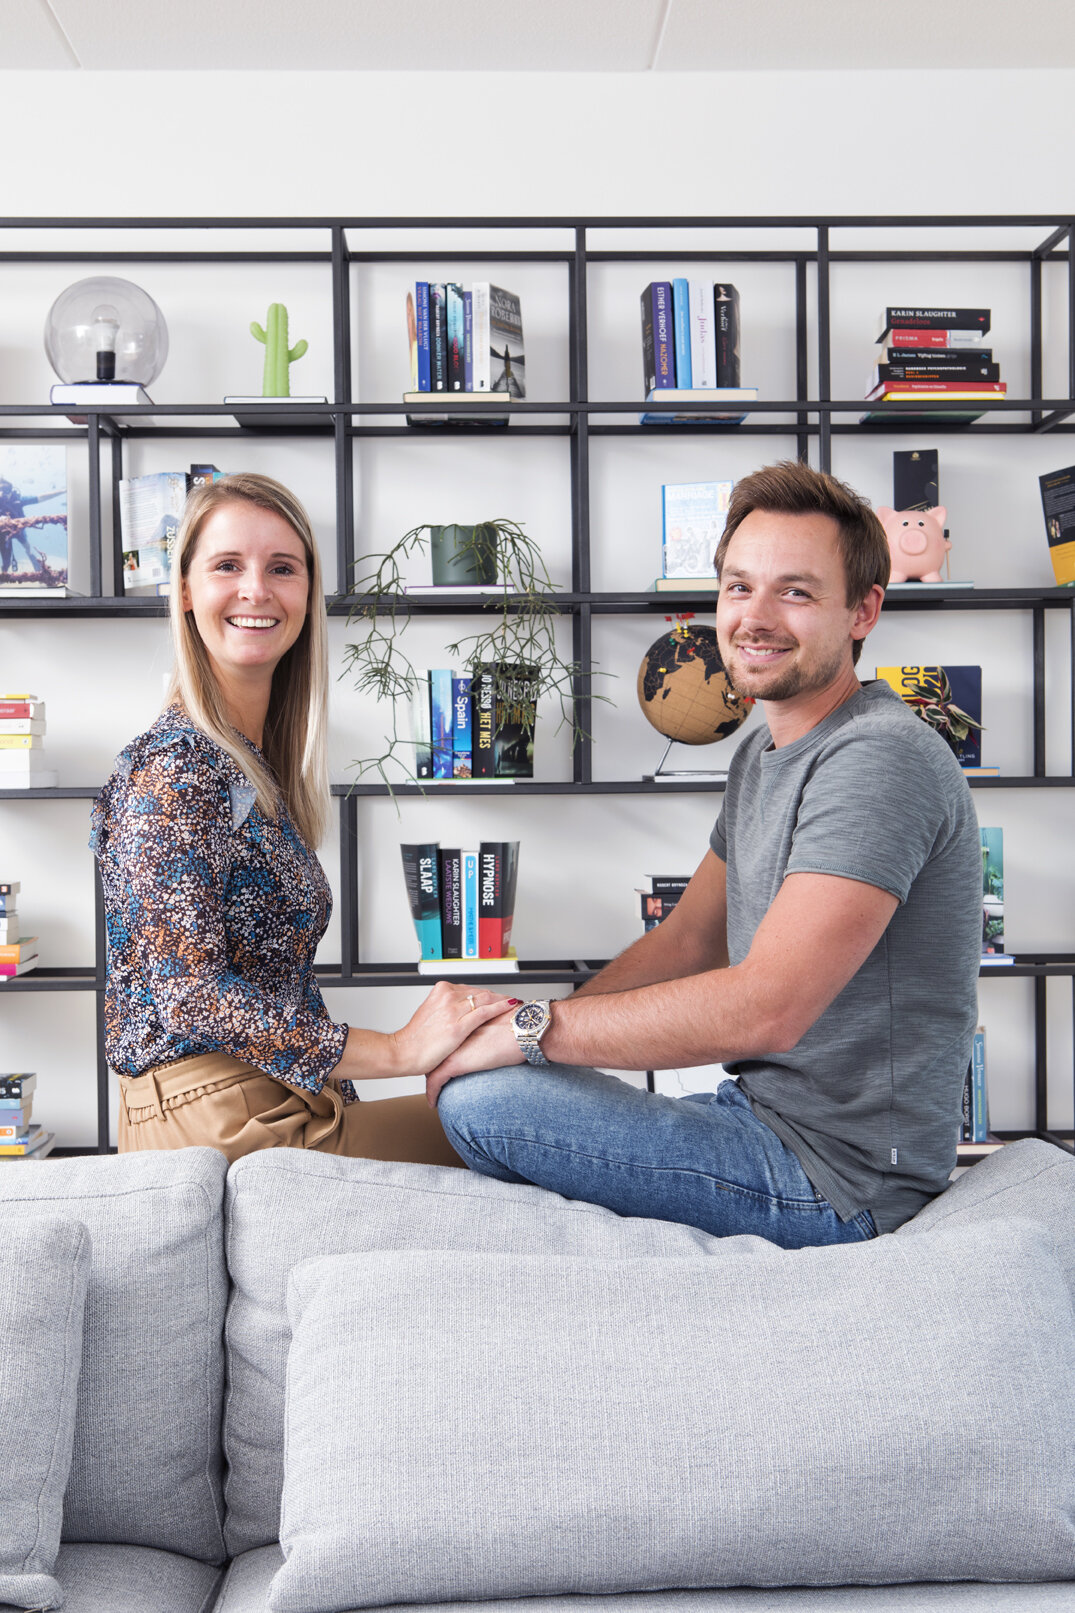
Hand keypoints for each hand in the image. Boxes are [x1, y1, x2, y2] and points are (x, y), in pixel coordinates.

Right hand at [389, 982, 517, 1080]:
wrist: (404, 1052)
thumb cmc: (416, 1039)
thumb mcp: (431, 1014)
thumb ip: (446, 1008)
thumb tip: (461, 1008)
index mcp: (440, 990)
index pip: (471, 988)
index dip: (487, 994)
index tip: (498, 997)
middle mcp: (447, 996)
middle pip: (481, 992)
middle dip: (497, 996)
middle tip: (511, 1000)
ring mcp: (454, 1009)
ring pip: (486, 999)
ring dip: (502, 1000)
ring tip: (514, 1004)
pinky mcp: (459, 1025)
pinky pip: (485, 1011)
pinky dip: (500, 1007)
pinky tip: (510, 1006)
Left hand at [425, 1016, 522, 1106]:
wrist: (524, 1030)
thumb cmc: (519, 1028)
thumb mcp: (501, 1027)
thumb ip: (492, 1034)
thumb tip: (498, 1042)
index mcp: (463, 1025)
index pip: (444, 1042)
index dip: (440, 1054)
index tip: (438, 1065)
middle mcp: (453, 1035)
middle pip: (435, 1054)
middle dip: (432, 1068)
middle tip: (432, 1082)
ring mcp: (452, 1048)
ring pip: (431, 1067)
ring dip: (430, 1082)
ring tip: (432, 1094)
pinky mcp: (454, 1063)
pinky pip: (435, 1082)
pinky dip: (432, 1093)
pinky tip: (433, 1103)